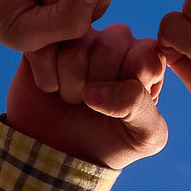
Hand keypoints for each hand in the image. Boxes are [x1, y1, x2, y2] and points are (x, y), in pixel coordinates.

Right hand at [5, 24, 169, 169]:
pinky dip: (45, 79)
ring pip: (75, 49)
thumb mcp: (144, 136)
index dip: (126, 90)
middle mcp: (117, 40)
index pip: (145, 57)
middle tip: (90, 105)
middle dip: (95, 90)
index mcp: (147, 58)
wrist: (63, 153)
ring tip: (71, 98)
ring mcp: (81, 37)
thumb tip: (98, 91)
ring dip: (69, 87)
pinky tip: (51, 88)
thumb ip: (140, 107)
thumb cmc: (110, 142)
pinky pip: (44, 49)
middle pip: (108, 48)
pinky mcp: (48, 40)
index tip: (120, 110)